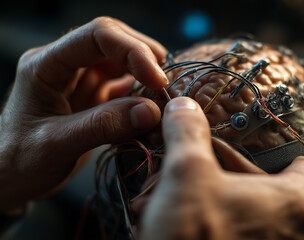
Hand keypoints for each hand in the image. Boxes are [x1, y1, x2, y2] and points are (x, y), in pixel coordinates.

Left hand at [0, 17, 167, 210]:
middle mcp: (65, 65)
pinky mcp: (93, 97)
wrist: (8, 179)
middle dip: (144, 57)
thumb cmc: (18, 162)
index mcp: (46, 64)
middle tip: (166, 85)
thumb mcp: (57, 144)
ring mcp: (80, 80)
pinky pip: (123, 85)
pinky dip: (141, 93)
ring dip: (146, 74)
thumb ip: (103, 125)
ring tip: (163, 95)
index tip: (157, 79)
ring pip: (122, 61)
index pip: (97, 36)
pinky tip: (151, 106)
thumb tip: (151, 110)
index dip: (132, 51)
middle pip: (113, 40)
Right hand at [137, 97, 303, 239]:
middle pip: (269, 187)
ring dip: (215, 196)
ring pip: (249, 211)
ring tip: (177, 194)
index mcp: (295, 203)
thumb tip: (182, 106)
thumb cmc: (193, 237)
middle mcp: (294, 233)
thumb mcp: (186, 172)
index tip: (266, 148)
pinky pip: (240, 232)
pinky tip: (179, 217)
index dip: (286, 153)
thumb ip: (188, 132)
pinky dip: (215, 220)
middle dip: (227, 173)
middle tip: (197, 166)